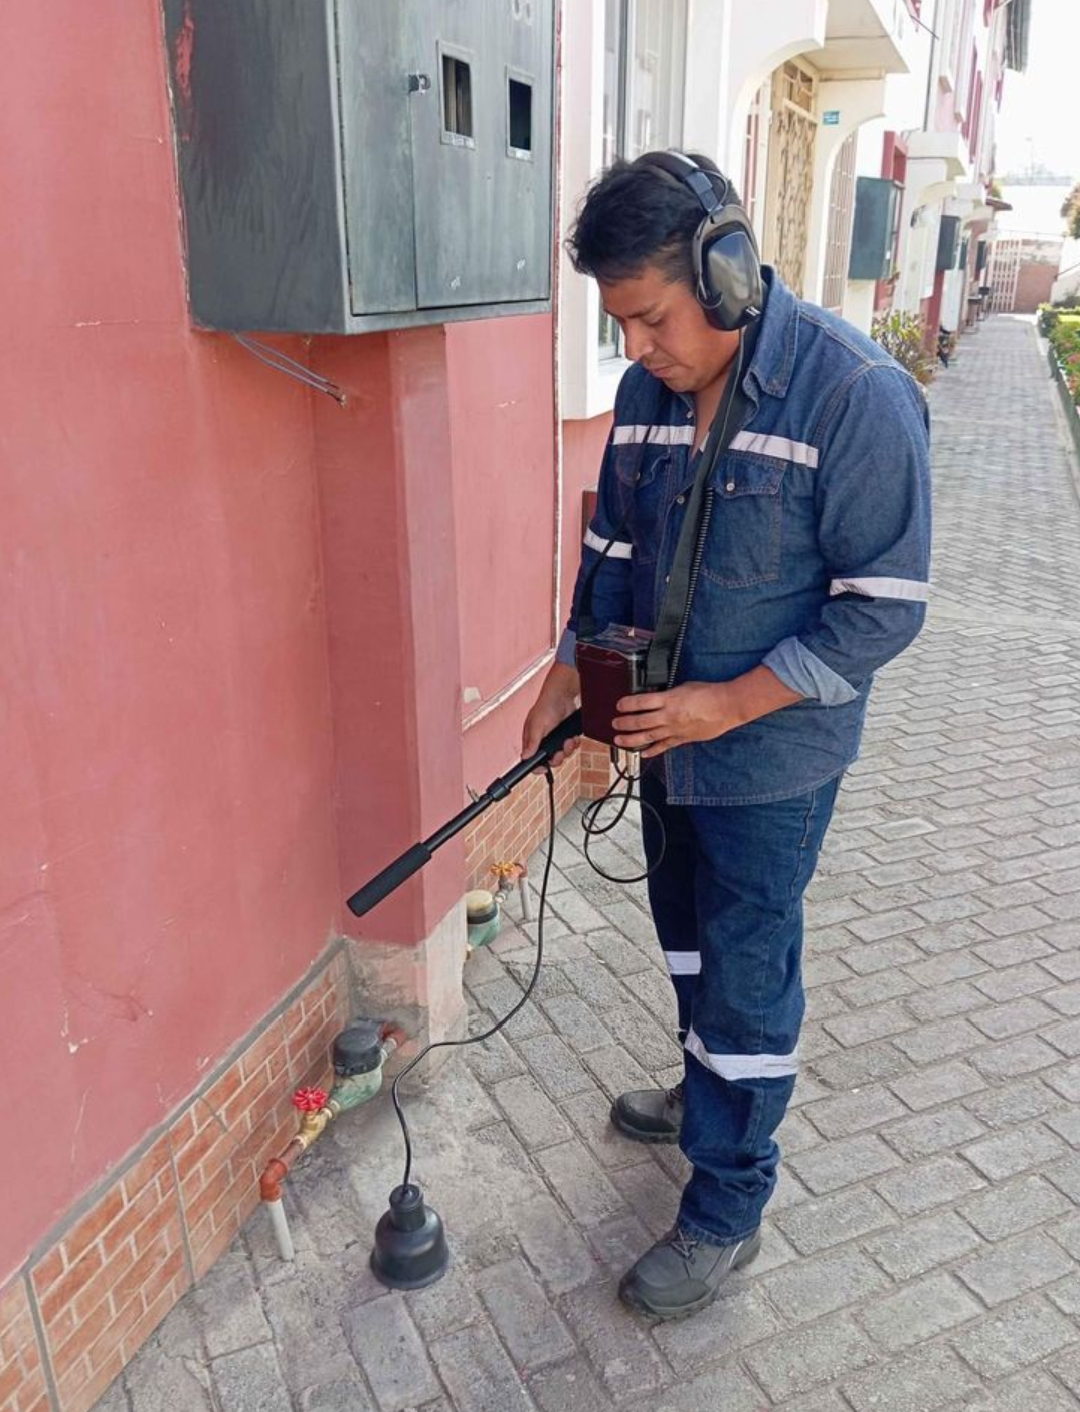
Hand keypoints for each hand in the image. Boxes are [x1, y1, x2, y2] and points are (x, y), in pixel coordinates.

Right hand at [522, 663, 580, 767]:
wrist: (563, 695)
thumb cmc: (546, 705)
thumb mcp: (537, 725)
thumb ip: (532, 742)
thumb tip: (525, 756)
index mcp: (531, 740)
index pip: (531, 760)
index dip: (538, 766)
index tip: (545, 768)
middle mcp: (542, 741)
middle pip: (549, 760)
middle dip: (557, 758)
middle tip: (560, 752)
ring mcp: (554, 739)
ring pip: (562, 754)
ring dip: (567, 750)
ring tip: (568, 741)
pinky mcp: (564, 736)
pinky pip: (570, 747)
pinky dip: (573, 744)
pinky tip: (572, 737)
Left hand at [612, 667, 801, 758]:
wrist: (726, 706)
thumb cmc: (708, 693)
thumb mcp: (683, 687)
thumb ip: (667, 695)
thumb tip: (655, 698)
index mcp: (669, 700)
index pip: (641, 702)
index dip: (627, 704)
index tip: (618, 705)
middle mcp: (669, 716)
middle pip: (640, 722)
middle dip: (624, 723)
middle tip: (614, 724)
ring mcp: (674, 729)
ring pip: (648, 737)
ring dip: (631, 739)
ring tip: (619, 740)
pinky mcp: (682, 739)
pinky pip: (664, 746)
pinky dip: (652, 751)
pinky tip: (643, 753)